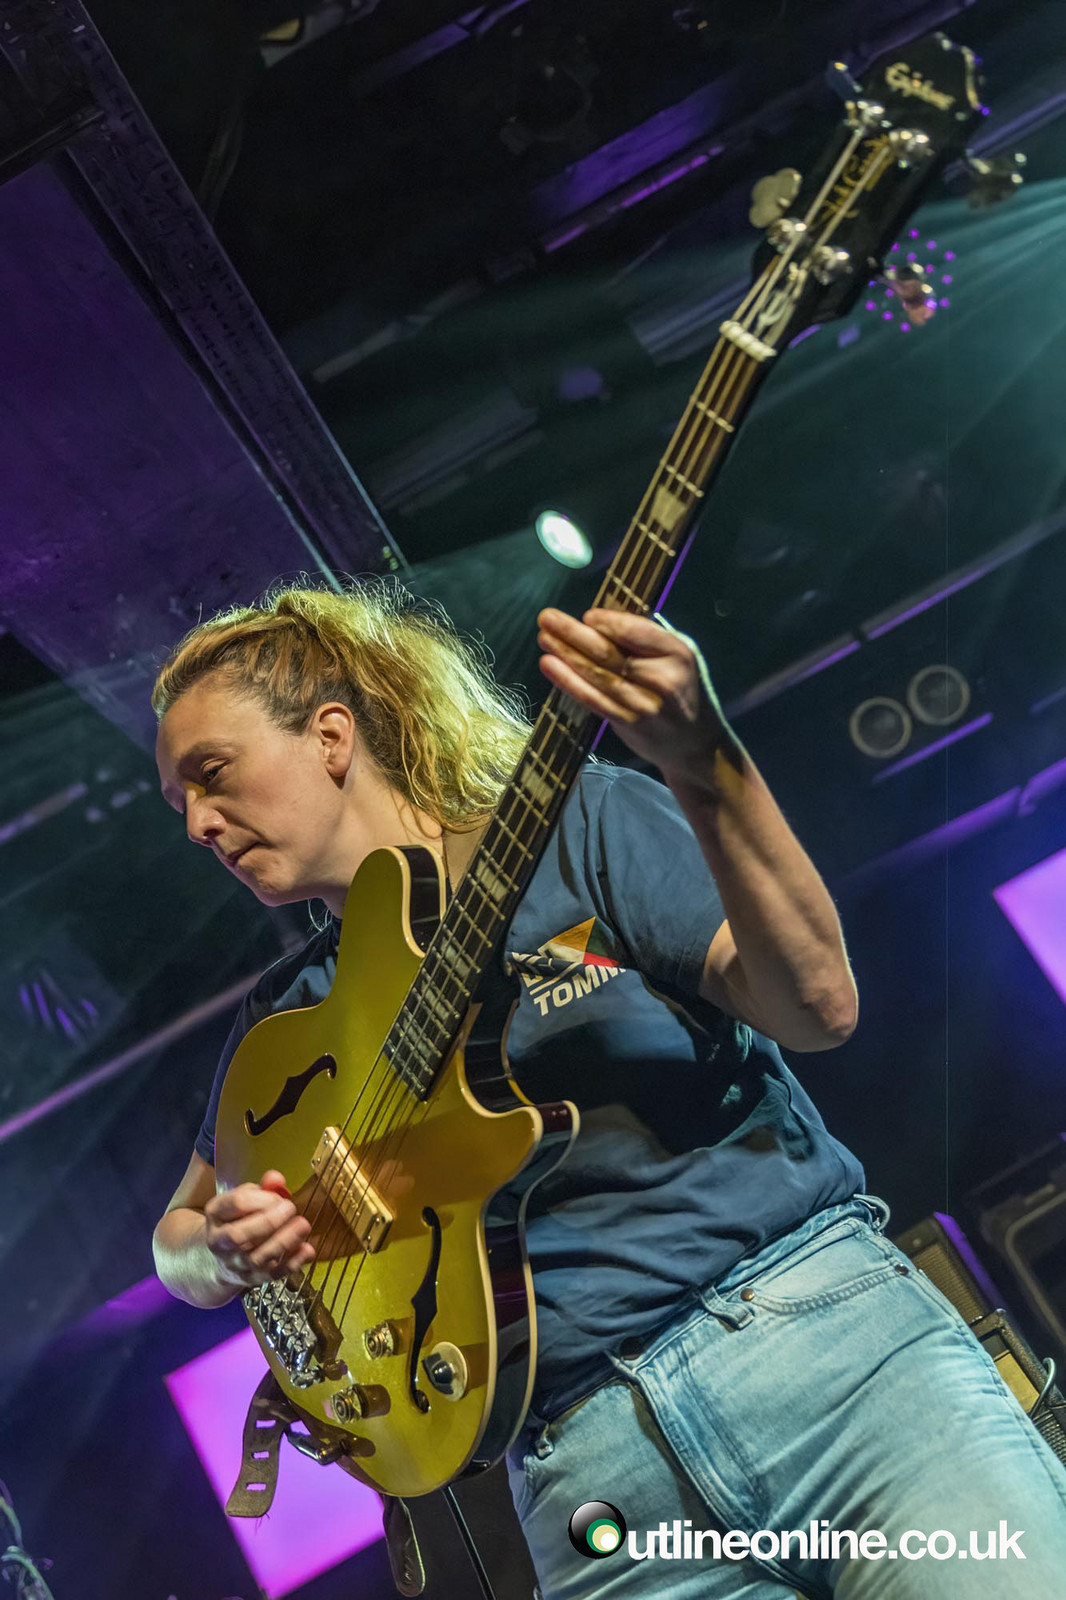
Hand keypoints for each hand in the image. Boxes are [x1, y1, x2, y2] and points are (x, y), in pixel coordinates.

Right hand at [203, 1168, 314, 1287]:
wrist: (223, 1257)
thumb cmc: (239, 1220)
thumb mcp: (244, 1199)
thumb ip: (262, 1188)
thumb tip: (276, 1178)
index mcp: (216, 1214)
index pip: (235, 1204)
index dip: (261, 1198)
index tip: (278, 1196)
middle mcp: (220, 1242)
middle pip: (239, 1235)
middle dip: (268, 1221)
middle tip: (290, 1209)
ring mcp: (235, 1263)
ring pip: (256, 1258)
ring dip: (283, 1241)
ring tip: (303, 1226)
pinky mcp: (251, 1279)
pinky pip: (272, 1275)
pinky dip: (292, 1263)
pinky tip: (307, 1250)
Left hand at [537, 606, 729, 776]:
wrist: (696, 744)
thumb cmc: (682, 689)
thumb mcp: (680, 656)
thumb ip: (648, 639)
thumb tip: (602, 619)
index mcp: (678, 653)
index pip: (636, 631)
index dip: (607, 621)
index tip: (586, 615)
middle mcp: (663, 678)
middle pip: (609, 652)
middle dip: (573, 632)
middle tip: (547, 618)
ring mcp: (644, 704)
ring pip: (597, 675)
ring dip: (565, 654)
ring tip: (544, 638)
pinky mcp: (628, 723)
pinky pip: (592, 699)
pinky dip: (568, 681)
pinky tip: (551, 666)